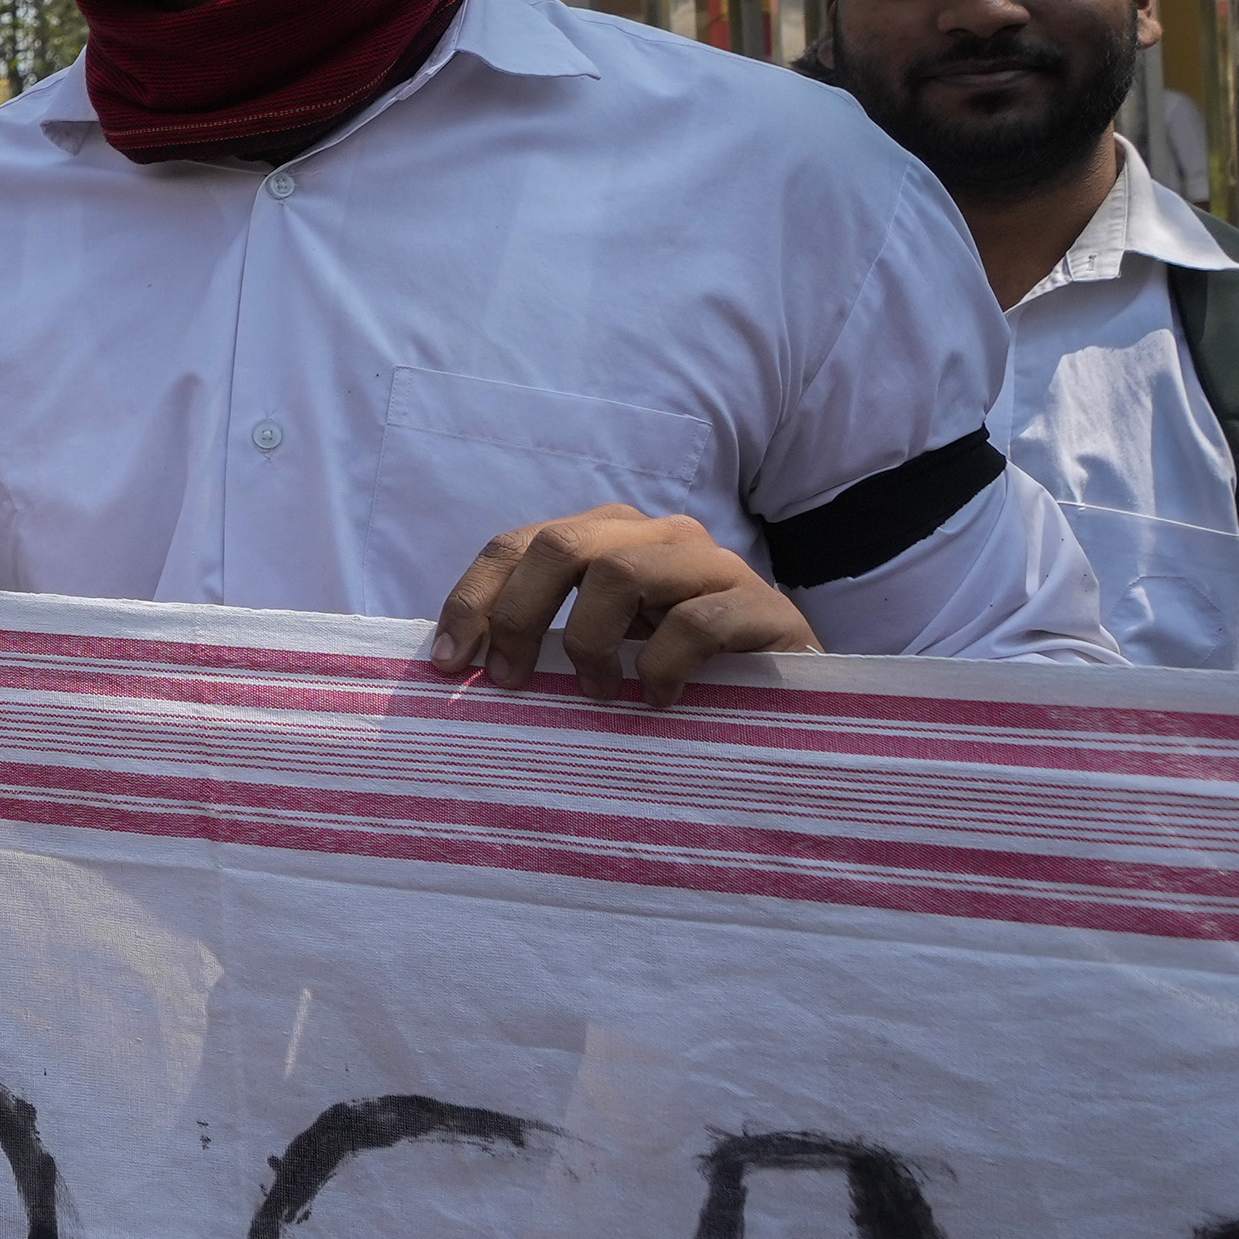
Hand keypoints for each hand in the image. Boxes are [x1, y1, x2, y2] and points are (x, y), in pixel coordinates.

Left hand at [426, 506, 819, 704]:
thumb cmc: (681, 673)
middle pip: (562, 547)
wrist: (792, 691)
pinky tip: (660, 703)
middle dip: (518, 615)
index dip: (473, 597)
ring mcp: (713, 564)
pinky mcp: (763, 605)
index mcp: (609, 538)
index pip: (520, 544)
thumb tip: (456, 664)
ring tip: (598, 694)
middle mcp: (657, 536)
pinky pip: (696, 621)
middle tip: (509, 681)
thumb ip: (546, 639)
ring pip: (623, 574)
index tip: (446, 660)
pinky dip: (662, 668)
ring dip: (592, 643)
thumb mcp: (605, 647)